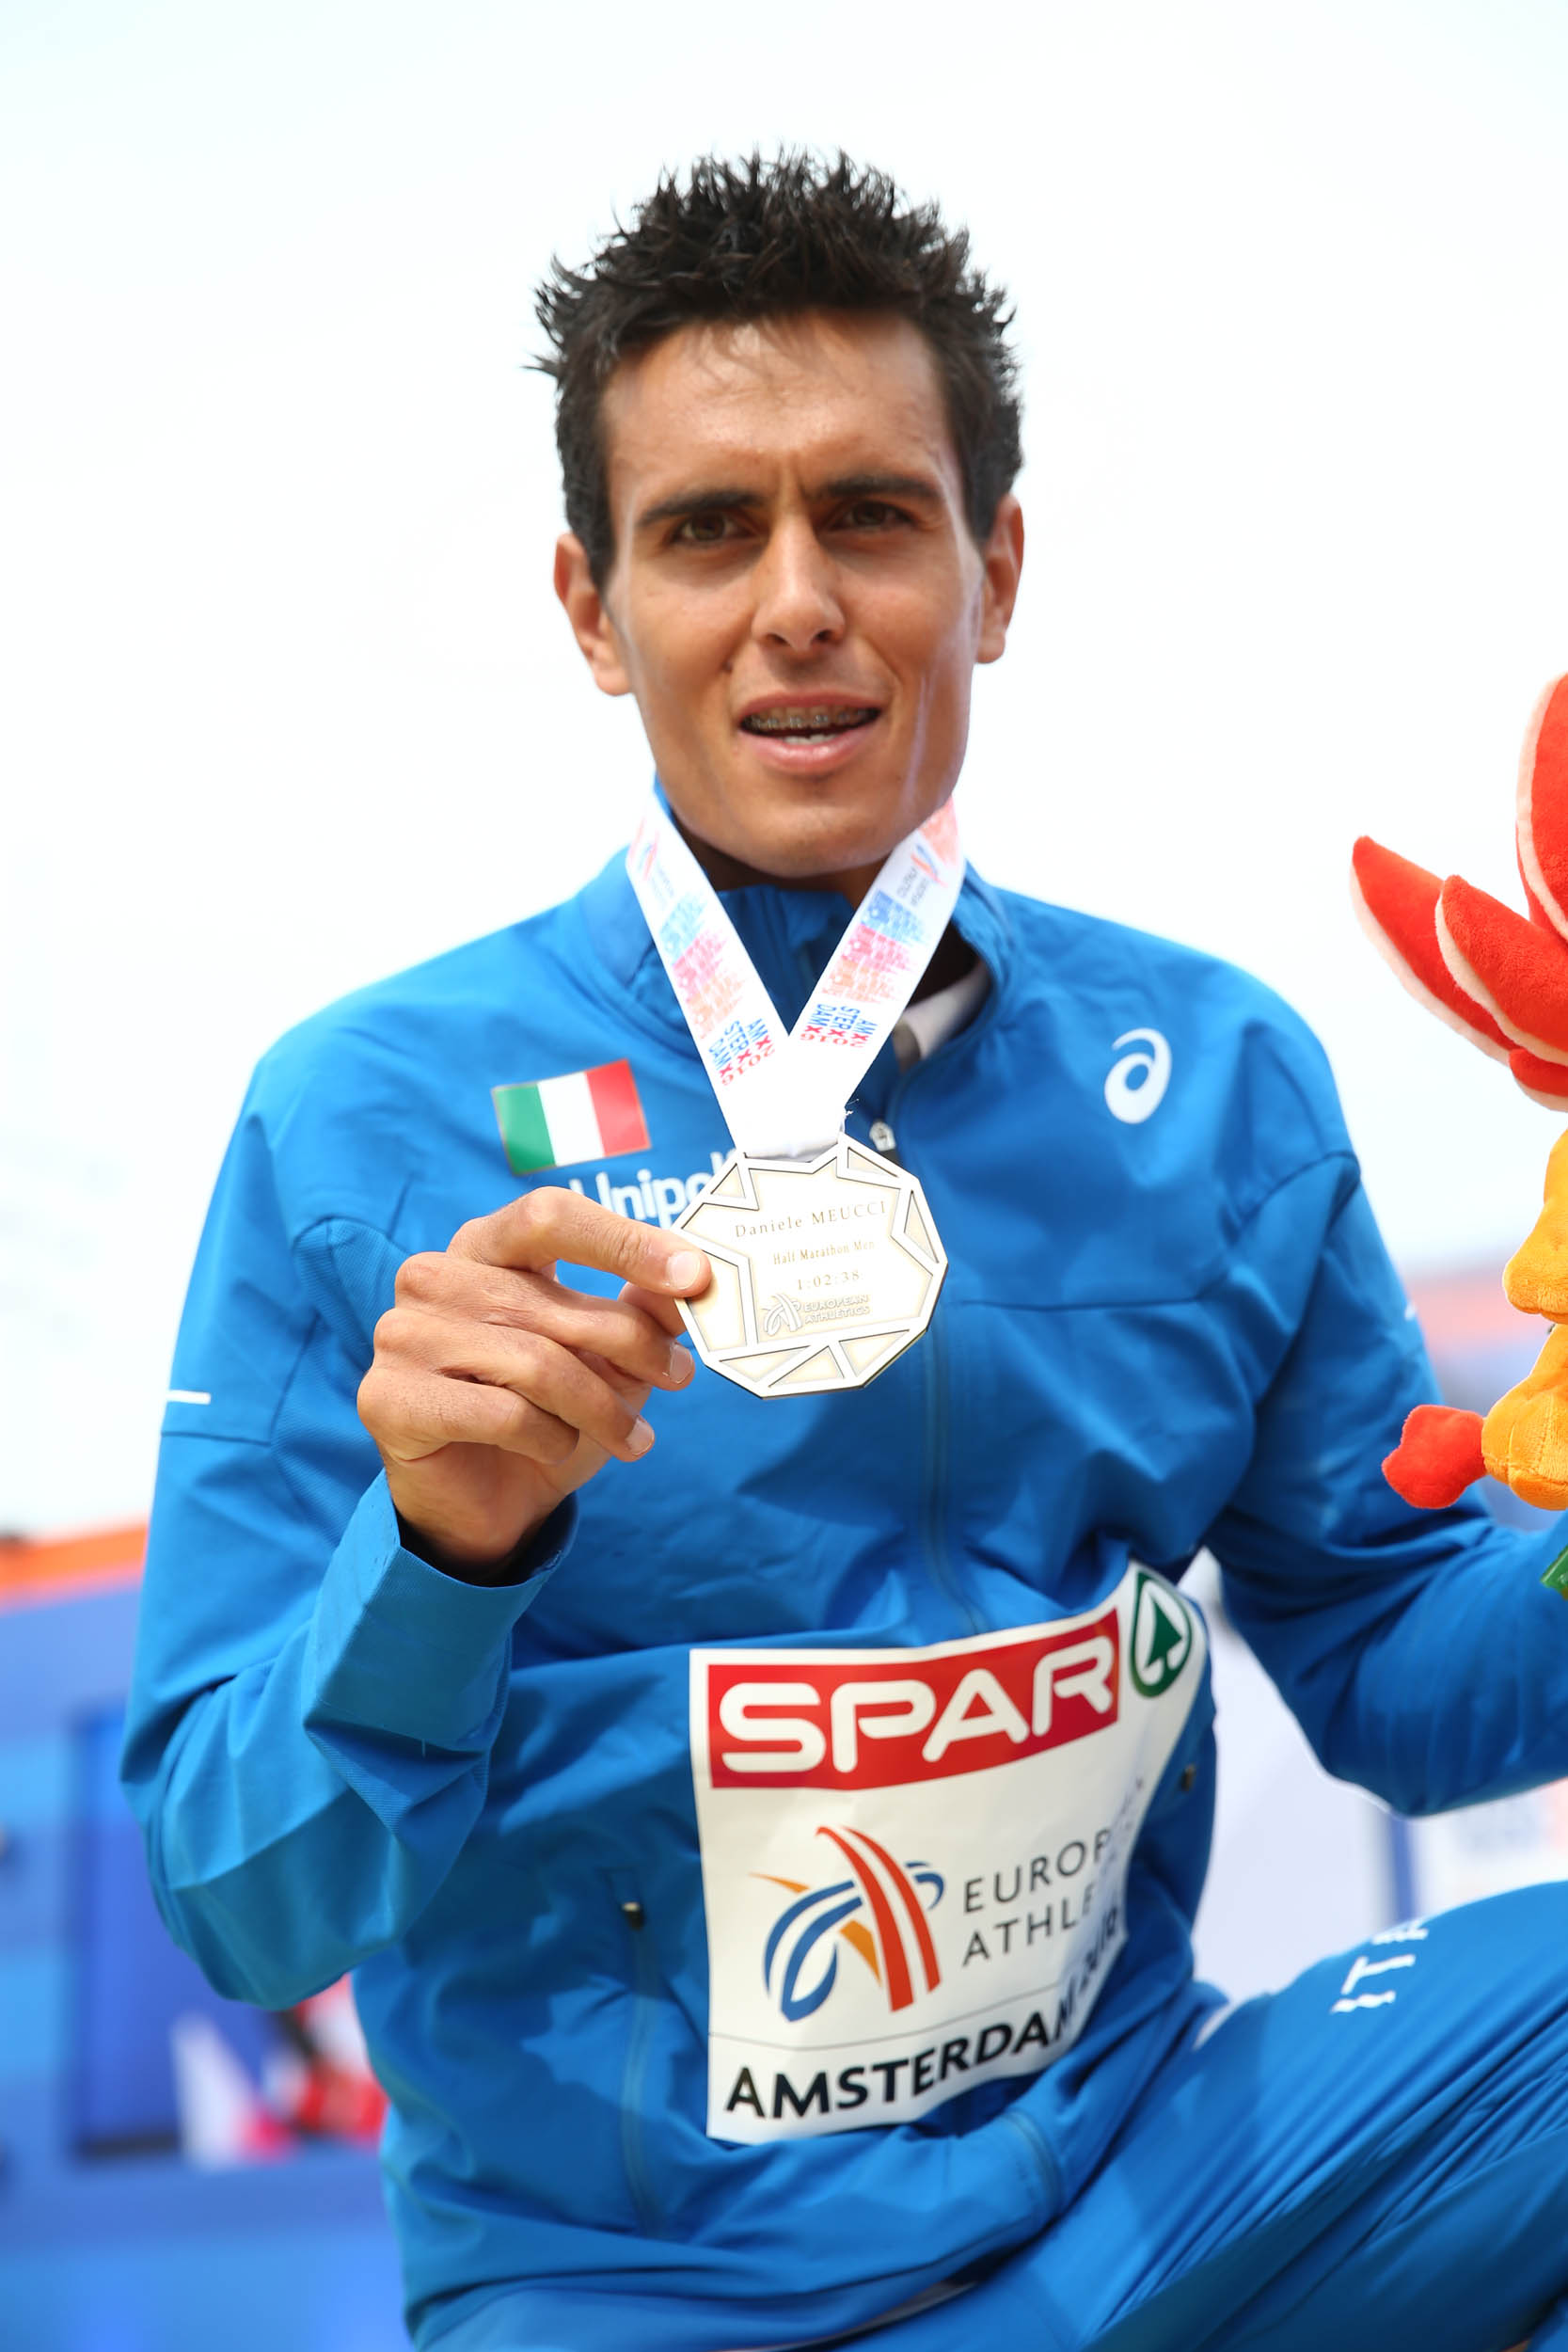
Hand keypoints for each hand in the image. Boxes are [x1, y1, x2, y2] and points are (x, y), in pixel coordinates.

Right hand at [358, 1190, 708, 1578]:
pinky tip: (557, 1449)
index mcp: (482, 1246)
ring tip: (631, 1437)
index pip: (550, 1216)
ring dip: (600, 1408)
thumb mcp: (608, 1359)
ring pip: (536, 1364)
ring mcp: (403, 1335)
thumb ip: (643, 1312)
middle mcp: (433, 1278)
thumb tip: (694, 1280)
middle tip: (678, 1376)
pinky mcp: (389, 1399)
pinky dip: (548, 1439)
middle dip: (633, 1345)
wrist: (487, 1503)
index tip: (695, 1275)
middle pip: (556, 1302)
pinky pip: (502, 1414)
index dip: (625, 1242)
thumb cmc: (548, 1414)